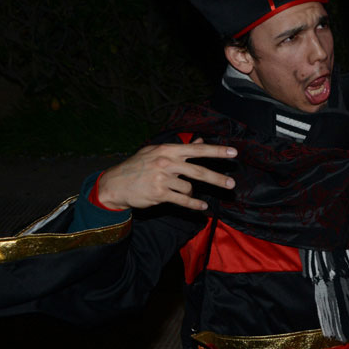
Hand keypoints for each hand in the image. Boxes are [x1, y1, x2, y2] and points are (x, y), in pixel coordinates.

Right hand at [95, 139, 235, 211]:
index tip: (234, 152)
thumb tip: (200, 141)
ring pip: (189, 187)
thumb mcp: (157, 152)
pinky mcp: (159, 194)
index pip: (197, 150)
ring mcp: (162, 179)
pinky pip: (183, 200)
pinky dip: (194, 204)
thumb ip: (180, 149)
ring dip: (190, 192)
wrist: (115, 184)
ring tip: (179, 190)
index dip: (217, 151)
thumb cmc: (138, 166)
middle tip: (232, 185)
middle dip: (217, 179)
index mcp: (168, 150)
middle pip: (199, 172)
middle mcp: (166, 162)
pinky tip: (202, 207)